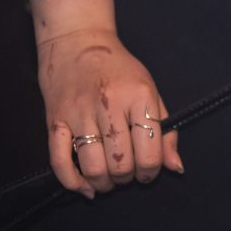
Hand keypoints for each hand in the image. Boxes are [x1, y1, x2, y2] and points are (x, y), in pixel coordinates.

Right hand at [37, 27, 183, 197]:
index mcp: (139, 96)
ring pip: (92, 167)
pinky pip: (60, 162)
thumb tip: (175, 167)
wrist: (78, 43)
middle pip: (120, 163)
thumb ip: (166, 131)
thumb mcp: (150, 91)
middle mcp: (109, 104)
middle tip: (128, 175)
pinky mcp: (55, 120)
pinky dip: (73, 182)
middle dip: (127, 178)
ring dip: (103, 184)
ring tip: (109, 181)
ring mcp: (79, 113)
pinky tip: (85, 187)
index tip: (149, 172)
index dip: (151, 171)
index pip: (149, 151)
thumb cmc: (119, 70)